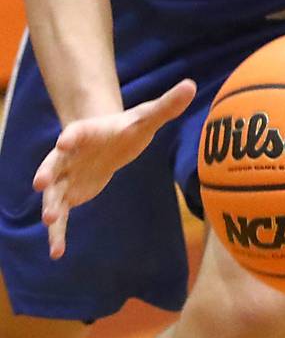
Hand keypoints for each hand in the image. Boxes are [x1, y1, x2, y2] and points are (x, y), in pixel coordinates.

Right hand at [32, 79, 196, 258]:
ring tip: (50, 219)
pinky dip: (58, 233)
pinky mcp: (69, 196)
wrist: (107, 140)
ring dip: (51, 205)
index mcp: (87, 133)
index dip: (71, 136)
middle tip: (40, 183)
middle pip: (54, 163)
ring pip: (53, 193)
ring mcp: (65, 177)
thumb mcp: (147, 117)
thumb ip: (167, 104)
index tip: (64, 142)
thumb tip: (191, 85)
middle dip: (47, 172)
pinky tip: (56, 253)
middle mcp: (69, 156)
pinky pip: (61, 216)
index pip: (77, 132)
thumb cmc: (126, 127)